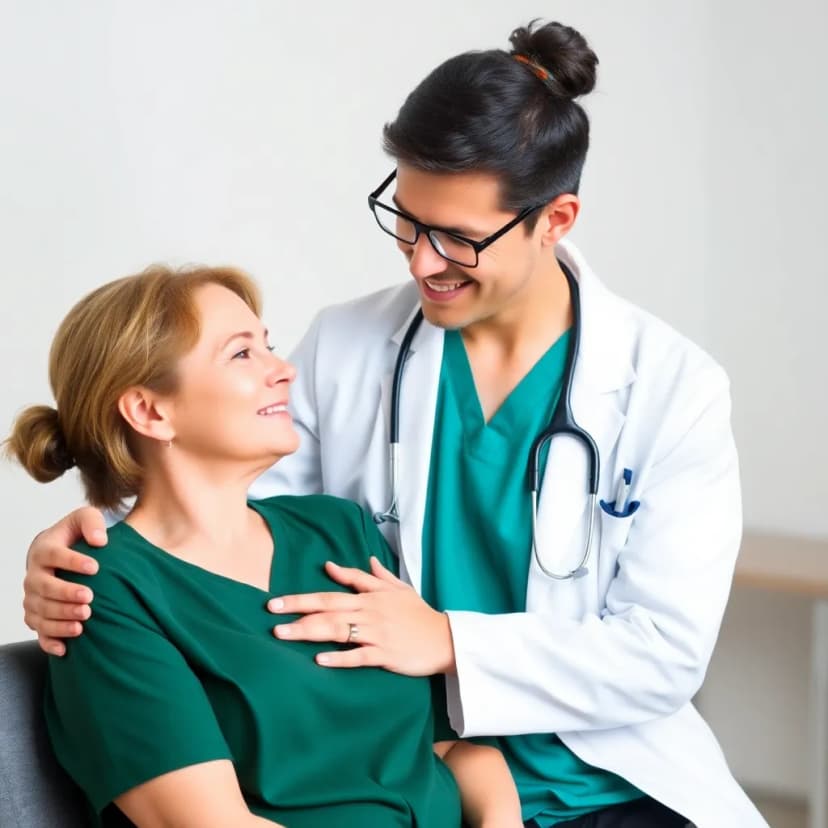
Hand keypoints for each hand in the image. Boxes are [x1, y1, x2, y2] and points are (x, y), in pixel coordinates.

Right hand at [23, 507, 105, 654]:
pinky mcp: (37, 615)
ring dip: (60, 618)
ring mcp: (33, 598)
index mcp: (43, 550)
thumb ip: (92, 522)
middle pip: (44, 587)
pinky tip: (66, 648)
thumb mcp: (85, 519)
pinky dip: (49, 641)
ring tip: (84, 621)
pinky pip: (38, 631)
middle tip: (89, 598)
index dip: (72, 561)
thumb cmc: (76, 535)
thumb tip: (100, 541)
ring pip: (40, 612)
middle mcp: (34, 575)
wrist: (60, 554)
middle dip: (65, 594)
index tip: (95, 567)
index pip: (53, 555)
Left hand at [268, 556, 455, 675]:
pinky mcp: (385, 654)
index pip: (333, 592)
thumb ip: (376, 576)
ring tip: (283, 634)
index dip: (305, 595)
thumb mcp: (400, 589)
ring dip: (309, 631)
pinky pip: (358, 656)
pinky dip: (339, 657)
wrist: (446, 639)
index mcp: (371, 596)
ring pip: (337, 630)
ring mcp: (377, 633)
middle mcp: (370, 612)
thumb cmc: (420, 614)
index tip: (278, 599)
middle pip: (329, 608)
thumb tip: (365, 557)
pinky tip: (319, 660)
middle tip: (272, 611)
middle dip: (298, 609)